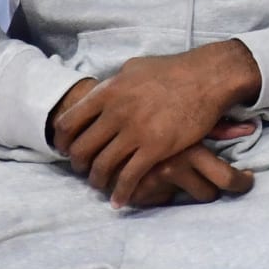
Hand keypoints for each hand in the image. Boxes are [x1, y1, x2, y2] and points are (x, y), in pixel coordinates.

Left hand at [52, 43, 261, 200]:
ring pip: (103, 166)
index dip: (62, 141)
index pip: (68, 122)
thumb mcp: (133, 68)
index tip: (65, 149)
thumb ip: (114, 84)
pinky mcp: (156, 148)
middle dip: (78, 165)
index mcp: (107, 92)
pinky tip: (119, 200)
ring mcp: (135, 131)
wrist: (207, 77)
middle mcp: (116, 113)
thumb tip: (102, 92)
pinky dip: (121, 192)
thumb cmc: (172, 70)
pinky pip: (130, 177)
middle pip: (81, 148)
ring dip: (97, 181)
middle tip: (82, 170)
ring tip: (99, 185)